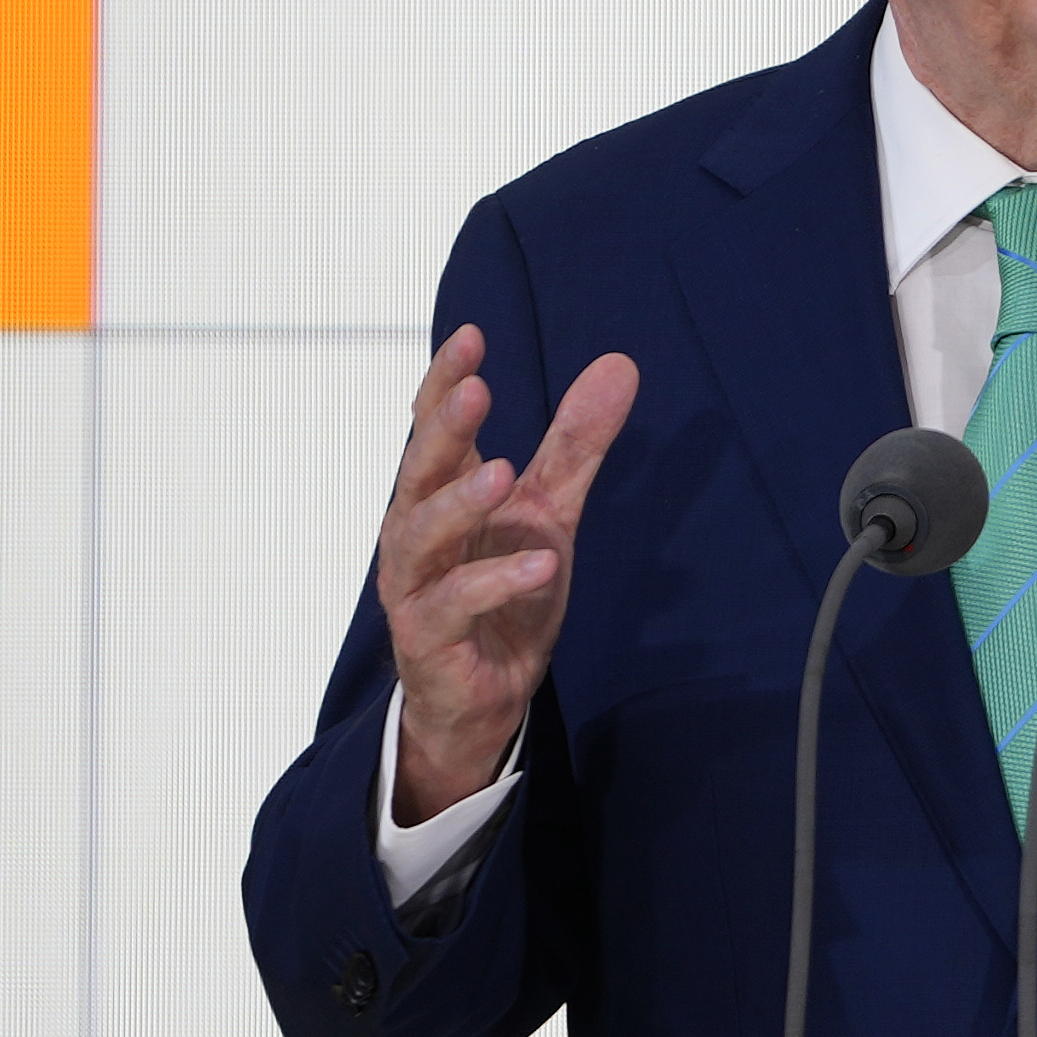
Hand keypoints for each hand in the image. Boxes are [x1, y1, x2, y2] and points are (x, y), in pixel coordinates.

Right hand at [379, 324, 639, 824]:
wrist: (485, 699)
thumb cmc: (504, 595)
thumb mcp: (549, 512)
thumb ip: (575, 444)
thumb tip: (621, 364)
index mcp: (440, 494)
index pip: (431, 427)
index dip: (445, 382)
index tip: (472, 336)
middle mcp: (416, 535)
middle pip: (419, 471)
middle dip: (445, 429)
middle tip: (477, 389)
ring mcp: (415, 589)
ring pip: (422, 537)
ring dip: (460, 503)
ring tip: (503, 473)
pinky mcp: (429, 641)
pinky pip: (454, 606)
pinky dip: (496, 582)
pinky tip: (542, 563)